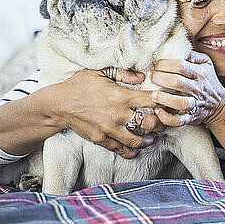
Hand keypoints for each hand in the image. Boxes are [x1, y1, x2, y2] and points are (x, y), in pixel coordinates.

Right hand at [49, 68, 165, 158]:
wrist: (58, 104)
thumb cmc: (79, 85)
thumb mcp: (100, 72)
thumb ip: (123, 73)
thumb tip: (142, 76)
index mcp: (121, 96)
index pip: (151, 100)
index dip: (163, 102)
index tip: (167, 103)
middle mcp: (118, 114)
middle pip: (150, 123)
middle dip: (160, 124)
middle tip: (163, 123)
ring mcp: (109, 129)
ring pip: (137, 140)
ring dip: (148, 140)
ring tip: (152, 138)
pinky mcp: (101, 140)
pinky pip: (120, 149)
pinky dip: (130, 151)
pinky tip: (136, 149)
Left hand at [150, 51, 224, 127]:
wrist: (219, 105)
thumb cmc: (208, 81)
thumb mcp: (206, 63)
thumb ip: (192, 54)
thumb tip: (176, 47)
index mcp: (199, 73)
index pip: (180, 65)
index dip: (165, 64)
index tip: (157, 65)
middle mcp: (197, 88)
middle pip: (177, 82)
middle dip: (160, 78)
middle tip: (152, 77)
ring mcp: (194, 104)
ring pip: (179, 103)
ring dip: (163, 98)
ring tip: (153, 94)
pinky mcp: (190, 117)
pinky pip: (178, 121)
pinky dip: (166, 117)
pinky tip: (158, 111)